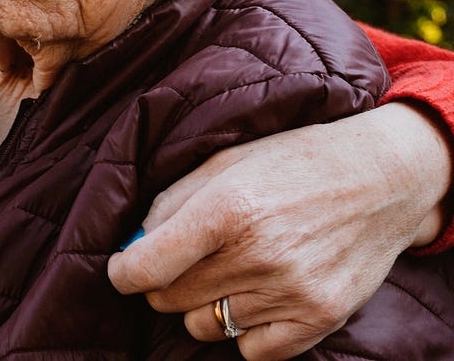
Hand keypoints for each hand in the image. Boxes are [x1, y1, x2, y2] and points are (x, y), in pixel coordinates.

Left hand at [107, 103, 452, 359]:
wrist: (381, 180)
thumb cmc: (291, 163)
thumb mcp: (223, 162)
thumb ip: (170, 204)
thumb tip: (132, 246)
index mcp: (227, 208)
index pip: (146, 267)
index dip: (123, 272)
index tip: (123, 269)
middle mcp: (259, 254)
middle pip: (169, 299)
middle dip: (164, 282)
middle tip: (185, 260)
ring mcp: (292, 291)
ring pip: (205, 326)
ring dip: (203, 305)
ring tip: (229, 272)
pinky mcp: (320, 318)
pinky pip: (252, 351)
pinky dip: (245, 330)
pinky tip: (256, 296)